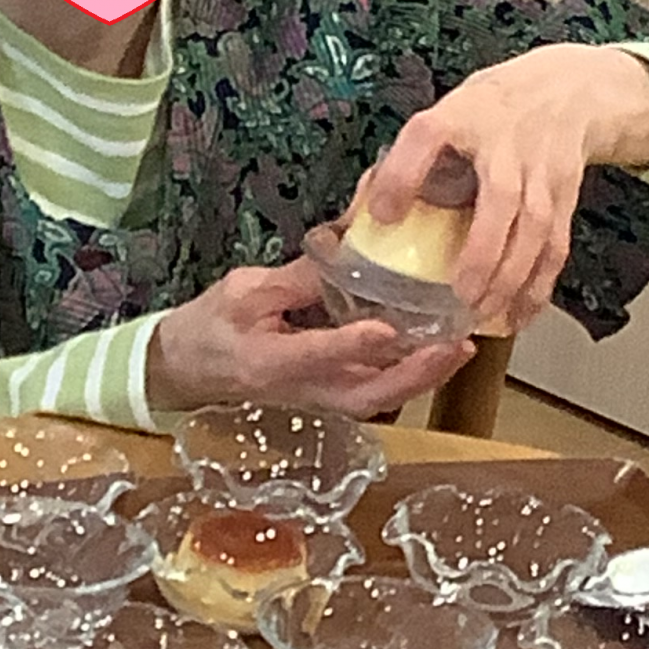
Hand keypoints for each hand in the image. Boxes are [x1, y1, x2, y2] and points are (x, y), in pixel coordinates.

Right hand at [146, 260, 473, 417]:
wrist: (189, 369)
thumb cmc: (211, 327)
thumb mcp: (243, 292)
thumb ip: (296, 278)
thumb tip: (345, 251)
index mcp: (271, 363)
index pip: (318, 355)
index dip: (353, 343)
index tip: (388, 328)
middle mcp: (302, 389)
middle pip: (367, 393)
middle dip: (414, 374)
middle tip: (454, 345)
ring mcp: (319, 398)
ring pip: (379, 398)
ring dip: (422, 378)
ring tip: (460, 348)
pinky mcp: (329, 395)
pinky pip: (377, 391)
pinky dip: (411, 376)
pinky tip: (438, 354)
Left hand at [363, 46, 648, 330]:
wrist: (568, 89)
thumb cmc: (488, 112)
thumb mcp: (444, 117)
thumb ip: (404, 163)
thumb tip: (357, 220)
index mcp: (461, 116)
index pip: (428, 136)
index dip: (403, 174)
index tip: (382, 215)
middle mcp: (505, 141)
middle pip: (502, 197)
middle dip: (483, 251)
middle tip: (461, 295)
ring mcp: (541, 168)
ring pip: (536, 228)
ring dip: (513, 277)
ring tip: (485, 313)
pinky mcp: (566, 193)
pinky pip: (556, 244)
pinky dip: (540, 284)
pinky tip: (520, 314)